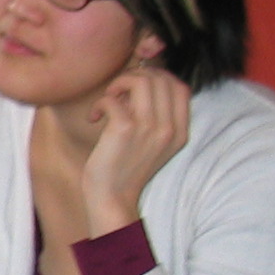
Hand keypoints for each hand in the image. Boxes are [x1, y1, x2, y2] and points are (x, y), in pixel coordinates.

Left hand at [81, 63, 189, 233]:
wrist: (112, 197)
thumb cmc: (125, 168)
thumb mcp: (153, 143)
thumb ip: (155, 116)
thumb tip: (140, 83)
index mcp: (180, 131)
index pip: (180, 87)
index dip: (157, 78)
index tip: (136, 88)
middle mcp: (169, 128)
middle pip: (160, 79)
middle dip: (135, 77)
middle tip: (117, 94)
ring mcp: (148, 128)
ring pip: (141, 82)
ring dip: (118, 84)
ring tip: (108, 101)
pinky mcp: (125, 130)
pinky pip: (112, 99)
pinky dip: (100, 102)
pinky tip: (94, 118)